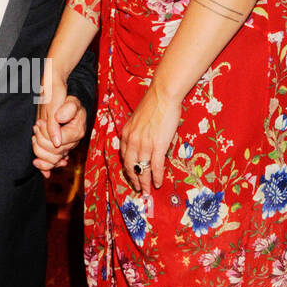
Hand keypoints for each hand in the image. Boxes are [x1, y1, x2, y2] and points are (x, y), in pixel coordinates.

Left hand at [33, 85, 86, 177]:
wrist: (54, 95)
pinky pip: (52, 163)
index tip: (39, 122)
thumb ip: (57, 121)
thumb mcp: (60, 103)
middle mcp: (74, 141)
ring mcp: (66, 146)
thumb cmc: (59, 96)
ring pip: (53, 160)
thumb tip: (57, 141)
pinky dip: (44, 166)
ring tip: (34, 136)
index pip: (60, 143)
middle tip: (36, 126)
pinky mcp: (59, 149)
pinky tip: (36, 162)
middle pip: (56, 153)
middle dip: (41, 140)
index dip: (47, 135)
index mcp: (77, 131)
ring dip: (39, 150)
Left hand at [119, 78, 182, 194]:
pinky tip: (158, 183)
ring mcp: (144, 144)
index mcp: (126, 134)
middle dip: (135, 180)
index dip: (128, 169)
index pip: (124, 156)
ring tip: (147, 191)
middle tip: (139, 189)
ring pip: (142, 169)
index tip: (132, 176)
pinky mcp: (157, 145)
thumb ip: (137, 131)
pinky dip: (157, 177)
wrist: (163, 95)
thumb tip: (142, 140)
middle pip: (131, 167)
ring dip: (145, 182)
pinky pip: (156, 166)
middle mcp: (132, 141)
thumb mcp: (138, 119)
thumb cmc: (154, 104)